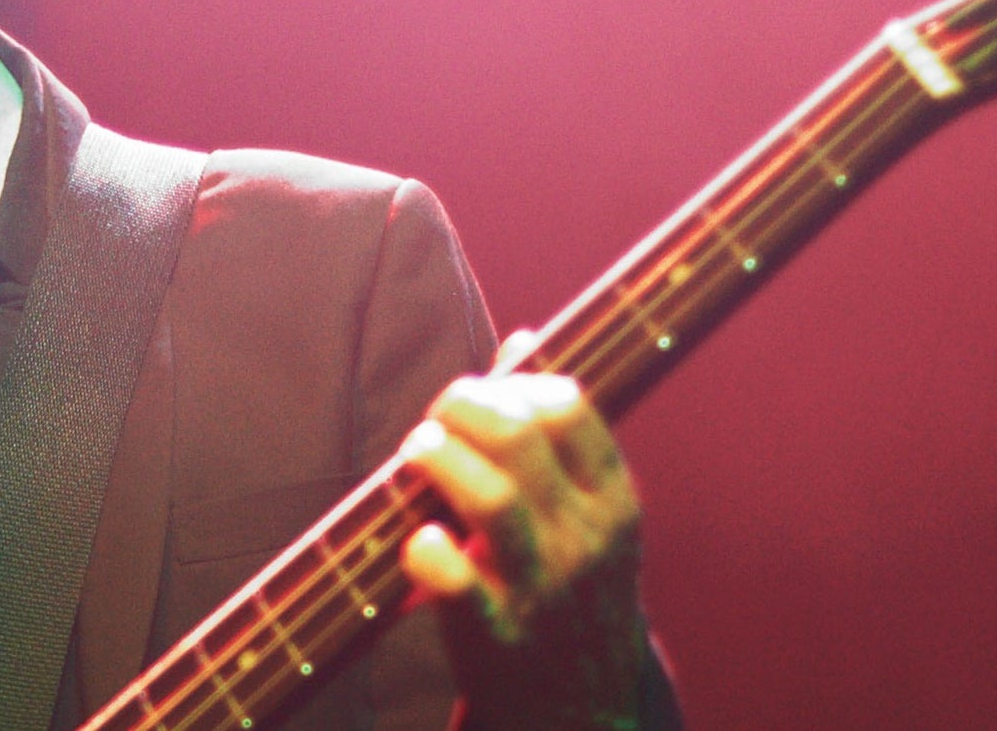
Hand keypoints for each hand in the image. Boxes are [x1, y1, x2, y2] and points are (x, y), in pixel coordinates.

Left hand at [399, 336, 647, 728]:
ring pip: (489, 497)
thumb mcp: (584, 513)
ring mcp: (545, 592)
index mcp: (615, 503)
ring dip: (437, 458)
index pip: (568, 406)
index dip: (509, 384)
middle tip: (436, 421)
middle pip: (519, 436)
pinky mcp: (498, 638)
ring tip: (416, 454)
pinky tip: (419, 537)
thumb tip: (525, 339)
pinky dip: (426, 549)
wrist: (584, 714)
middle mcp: (587, 542)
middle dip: (461, 407)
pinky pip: (456, 581)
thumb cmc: (569, 587)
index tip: (481, 399)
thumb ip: (554, 431)